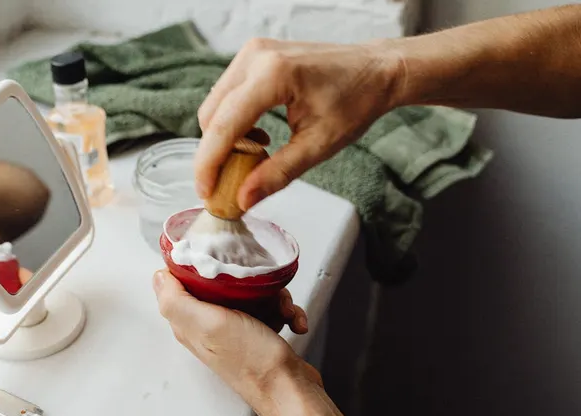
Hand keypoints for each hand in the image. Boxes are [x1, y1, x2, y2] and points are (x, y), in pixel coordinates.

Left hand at [153, 270, 343, 415]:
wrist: (289, 390)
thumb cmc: (253, 364)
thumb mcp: (209, 324)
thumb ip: (177, 300)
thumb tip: (158, 277)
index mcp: (191, 322)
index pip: (182, 281)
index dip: (198, 265)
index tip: (218, 261)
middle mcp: (210, 325)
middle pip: (222, 283)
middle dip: (246, 281)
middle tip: (258, 289)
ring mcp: (235, 329)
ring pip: (251, 292)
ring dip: (273, 297)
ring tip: (280, 308)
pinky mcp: (258, 333)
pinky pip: (271, 308)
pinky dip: (285, 311)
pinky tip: (290, 319)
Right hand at [196, 38, 401, 208]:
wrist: (375, 69)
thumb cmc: (356, 101)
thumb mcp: (318, 145)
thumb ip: (277, 173)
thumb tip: (243, 198)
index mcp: (273, 75)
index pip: (223, 125)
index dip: (208, 163)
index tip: (205, 191)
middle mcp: (256, 57)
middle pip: (211, 115)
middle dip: (214, 153)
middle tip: (228, 183)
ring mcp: (253, 52)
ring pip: (215, 105)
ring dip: (223, 137)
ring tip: (251, 158)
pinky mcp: (254, 55)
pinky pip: (227, 94)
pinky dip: (232, 120)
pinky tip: (257, 136)